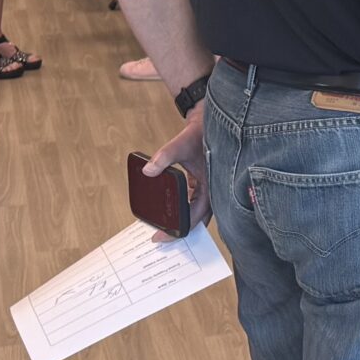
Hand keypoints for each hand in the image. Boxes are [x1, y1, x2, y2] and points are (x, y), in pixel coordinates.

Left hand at [144, 108, 211, 227]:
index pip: (196, 216)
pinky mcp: (201, 183)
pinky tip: (169, 209)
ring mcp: (207, 187)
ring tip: (163, 228)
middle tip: (160, 238)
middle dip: (181, 230)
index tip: (162, 237)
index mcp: (211, 185)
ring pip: (196, 211)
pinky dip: (182, 207)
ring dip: (182, 220)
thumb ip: (164, 157)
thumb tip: (147, 170)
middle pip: (198, 219)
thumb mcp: (181, 144)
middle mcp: (212, 190)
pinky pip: (193, 201)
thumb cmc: (201, 133)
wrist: (208, 121)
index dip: (180, 229)